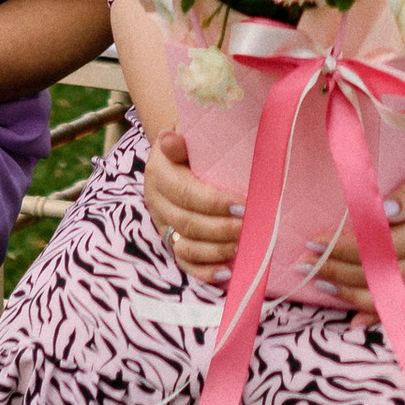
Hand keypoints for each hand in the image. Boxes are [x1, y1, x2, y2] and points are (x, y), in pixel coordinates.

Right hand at [143, 126, 241, 279]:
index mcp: (159, 172)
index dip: (214, 202)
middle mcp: (156, 200)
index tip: (244, 204)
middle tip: (249, 228)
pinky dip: (204, 271)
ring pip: (184, 246)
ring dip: (214, 250)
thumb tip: (171, 138)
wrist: (182, 152)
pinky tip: (226, 272)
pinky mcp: (170, 240)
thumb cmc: (196, 142)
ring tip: (240, 247)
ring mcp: (162, 224)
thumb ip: (184, 139)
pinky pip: (184, 262)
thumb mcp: (190, 132)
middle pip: (186, 222)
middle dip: (220, 229)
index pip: (185, 192)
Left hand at [321, 155, 404, 318]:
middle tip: (305, 265)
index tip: (314, 241)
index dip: (341, 245)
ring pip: (387, 292)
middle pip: (374, 271)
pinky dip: (380, 313)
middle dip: (336, 269)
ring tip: (321, 285)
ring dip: (350, 293)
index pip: (373, 244)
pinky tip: (355, 320)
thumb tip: (380, 210)